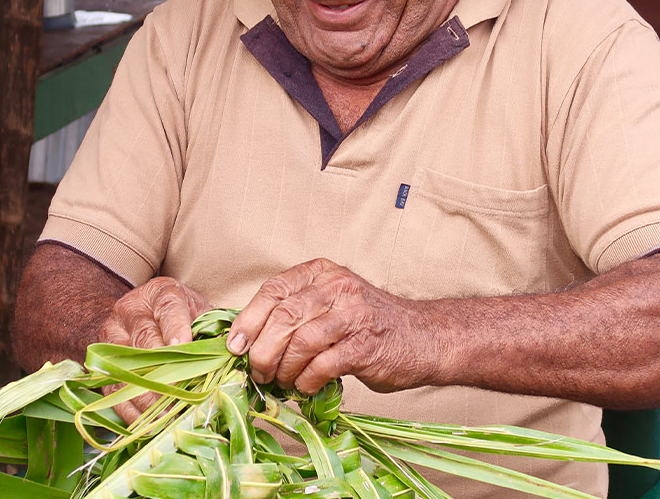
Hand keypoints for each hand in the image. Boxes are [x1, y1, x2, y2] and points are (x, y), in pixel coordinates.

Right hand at [98, 276, 210, 422]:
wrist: (140, 313)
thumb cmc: (179, 315)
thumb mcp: (197, 310)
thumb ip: (211, 329)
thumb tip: (231, 355)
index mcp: (160, 294)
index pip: (168, 307)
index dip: (176, 327)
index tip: (184, 346)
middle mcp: (132, 311)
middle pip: (145, 340)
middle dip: (163, 370)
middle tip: (181, 395)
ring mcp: (112, 336)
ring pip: (126, 366)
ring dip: (147, 395)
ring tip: (167, 415)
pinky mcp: (103, 362)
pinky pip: (113, 388)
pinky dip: (131, 409)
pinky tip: (149, 423)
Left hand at [226, 258, 433, 394]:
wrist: (424, 337)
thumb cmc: (368, 325)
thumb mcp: (331, 302)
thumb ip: (295, 311)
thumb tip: (247, 339)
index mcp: (322, 273)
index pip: (274, 290)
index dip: (248, 319)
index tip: (234, 346)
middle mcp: (337, 287)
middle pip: (284, 316)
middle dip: (262, 350)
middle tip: (257, 372)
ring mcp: (353, 315)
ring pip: (301, 341)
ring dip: (284, 368)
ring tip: (282, 381)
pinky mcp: (366, 345)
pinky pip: (323, 365)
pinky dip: (307, 380)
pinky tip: (306, 386)